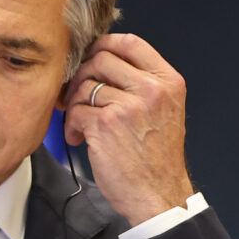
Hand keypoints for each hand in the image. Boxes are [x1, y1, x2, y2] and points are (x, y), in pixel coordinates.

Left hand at [62, 33, 193, 225]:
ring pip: (84, 86)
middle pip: (101, 58)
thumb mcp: (164, 110)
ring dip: (74, 104)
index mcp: (167, 82)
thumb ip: (141, 83)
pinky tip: (78, 138)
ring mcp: (128, 106)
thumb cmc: (157, 157)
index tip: (91, 56)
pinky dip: (71, 124)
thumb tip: (100, 61)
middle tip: (77, 93)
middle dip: (82, 74)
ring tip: (79, 123)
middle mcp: (151, 90)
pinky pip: (75, 110)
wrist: (159, 196)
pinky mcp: (105, 124)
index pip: (131, 43)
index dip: (104, 44)